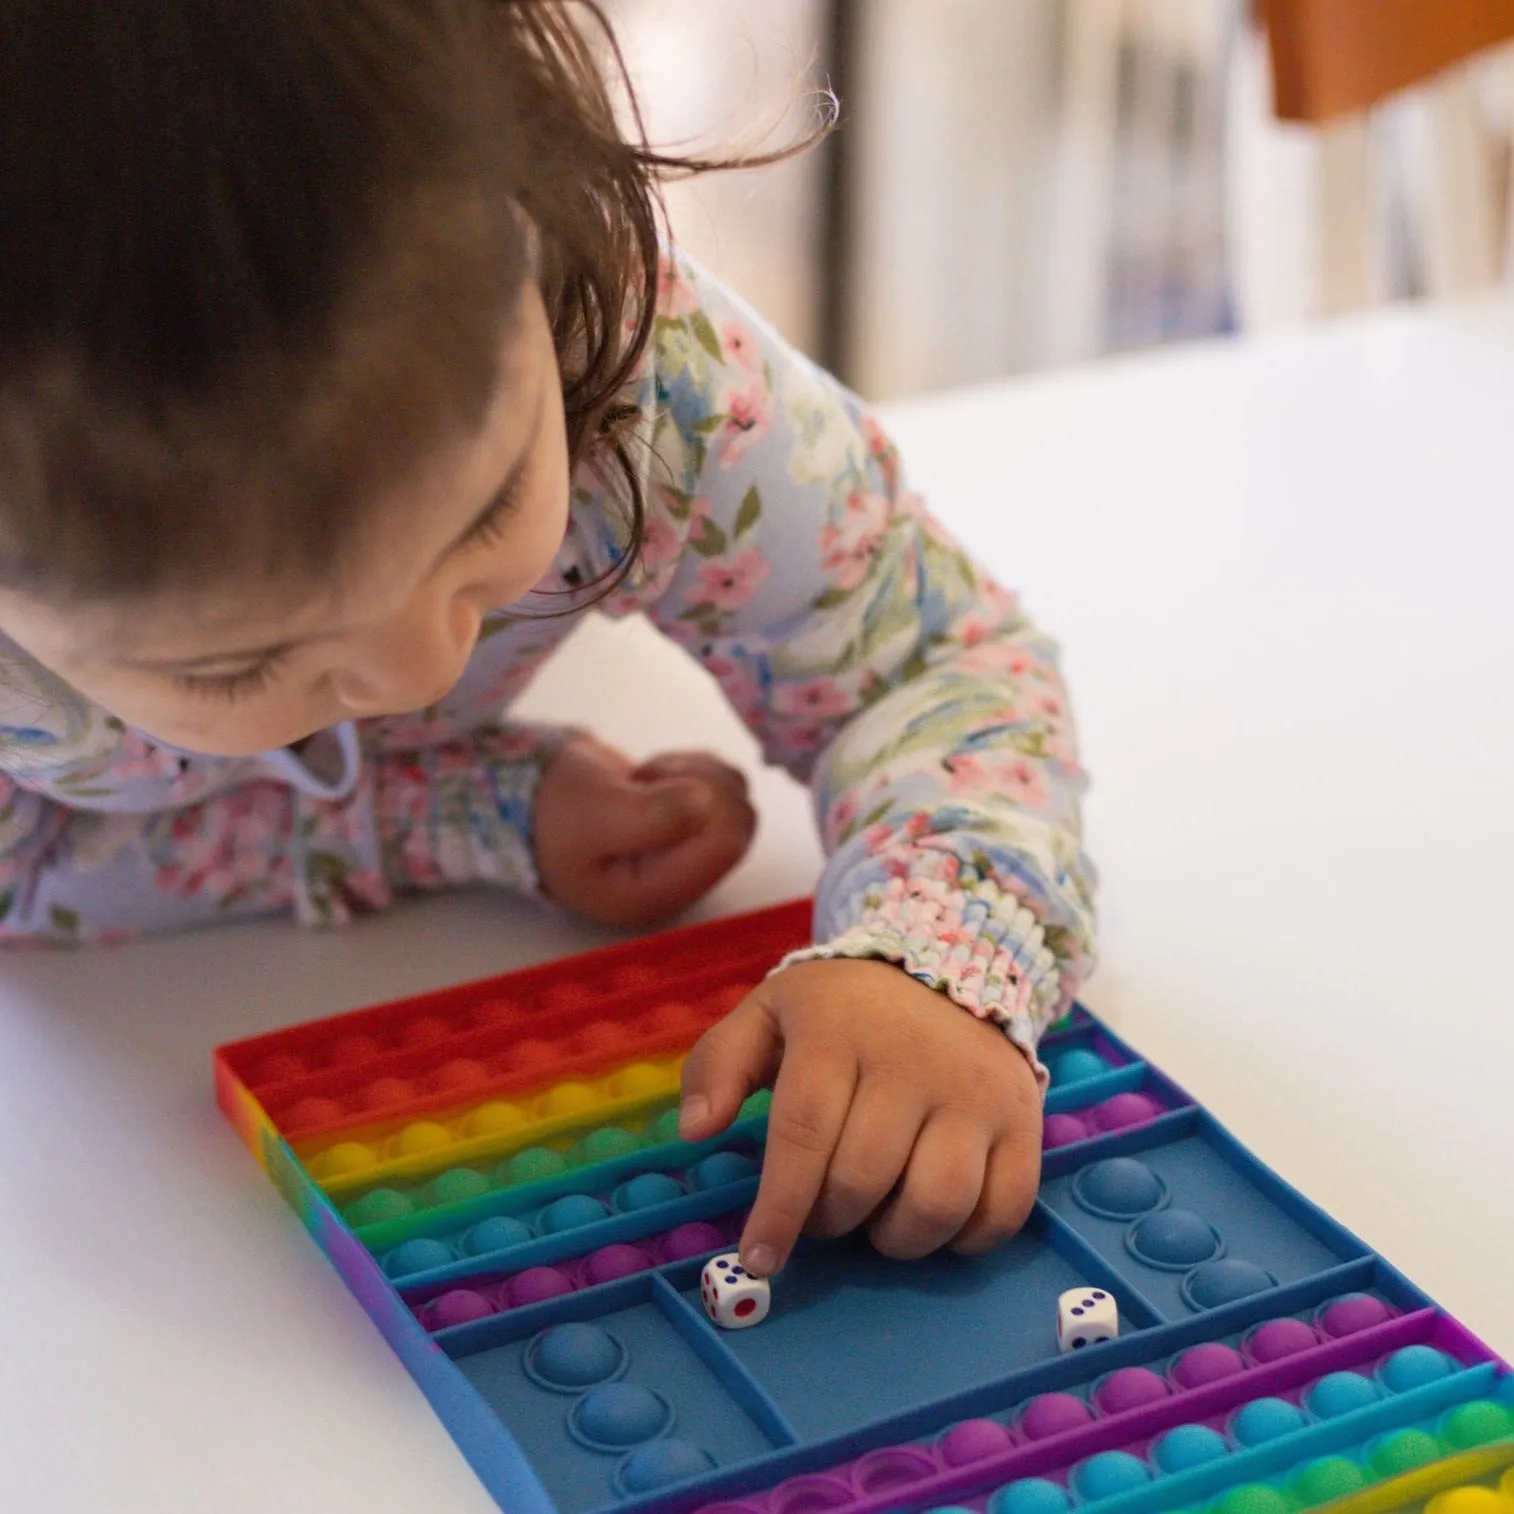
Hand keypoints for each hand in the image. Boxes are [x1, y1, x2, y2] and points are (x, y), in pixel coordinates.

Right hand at [533, 737, 755, 927]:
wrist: (524, 798)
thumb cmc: (552, 812)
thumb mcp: (594, 813)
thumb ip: (653, 815)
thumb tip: (708, 802)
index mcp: (658, 893)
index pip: (727, 842)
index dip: (707, 799)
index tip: (655, 783)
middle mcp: (681, 881)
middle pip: (740, 822)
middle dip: (702, 783)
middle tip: (649, 779)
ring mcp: (687, 854)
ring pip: (737, 799)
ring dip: (697, 772)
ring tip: (646, 779)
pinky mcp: (690, 826)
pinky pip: (726, 788)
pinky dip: (697, 768)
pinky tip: (656, 777)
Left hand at [678, 958, 1041, 1275]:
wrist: (953, 959)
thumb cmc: (844, 1007)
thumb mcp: (769, 1011)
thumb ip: (718, 1064)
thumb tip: (694, 1131)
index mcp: (838, 1030)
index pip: (803, 1132)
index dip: (778, 1207)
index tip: (759, 1258)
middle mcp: (912, 1059)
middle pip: (863, 1177)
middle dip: (830, 1220)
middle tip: (823, 1215)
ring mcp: (975, 1091)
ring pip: (937, 1202)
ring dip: (897, 1238)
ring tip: (877, 1220)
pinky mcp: (1023, 1118)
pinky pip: (1004, 1208)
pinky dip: (966, 1238)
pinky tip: (935, 1221)